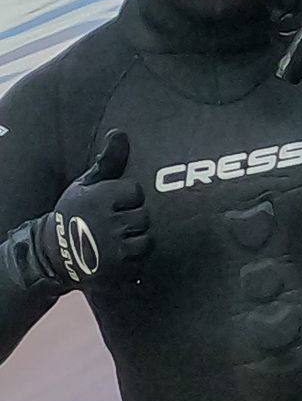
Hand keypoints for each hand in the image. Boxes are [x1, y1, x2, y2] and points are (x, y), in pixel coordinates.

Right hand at [35, 128, 150, 291]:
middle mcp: (108, 221)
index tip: (113, 202)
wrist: (56, 250)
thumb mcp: (87, 184)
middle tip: (114, 221)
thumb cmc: (76, 212)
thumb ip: (108, 160)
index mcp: (99, 197)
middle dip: (132, 218)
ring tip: (117, 237)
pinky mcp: (119, 267)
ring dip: (135, 238)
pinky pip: (142, 258)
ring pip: (146, 238)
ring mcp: (114, 246)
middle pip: (144, 215)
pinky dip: (134, 256)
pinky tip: (119, 252)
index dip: (127, 196)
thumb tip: (120, 133)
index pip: (135, 191)